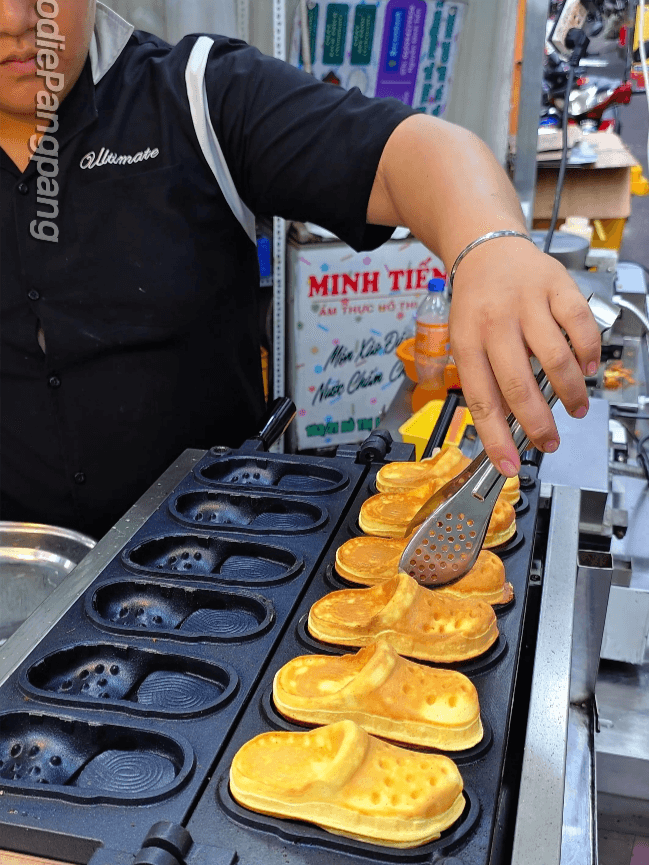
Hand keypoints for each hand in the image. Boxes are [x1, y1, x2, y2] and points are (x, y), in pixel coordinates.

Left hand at [448, 237, 600, 475]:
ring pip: (555, 359)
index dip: (496, 438)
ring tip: (575, 408)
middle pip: (520, 385)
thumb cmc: (476, 303)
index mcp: (467, 340)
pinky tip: (587, 368)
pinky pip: (580, 326)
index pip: (481, 400)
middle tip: (549, 442)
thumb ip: (484, 380)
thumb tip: (504, 430)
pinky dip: (588, 353)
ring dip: (570, 393)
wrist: (487, 249)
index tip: (509, 465)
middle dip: (538, 425)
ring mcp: (527, 302)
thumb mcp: (465, 341)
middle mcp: (495, 321)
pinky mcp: (557, 286)